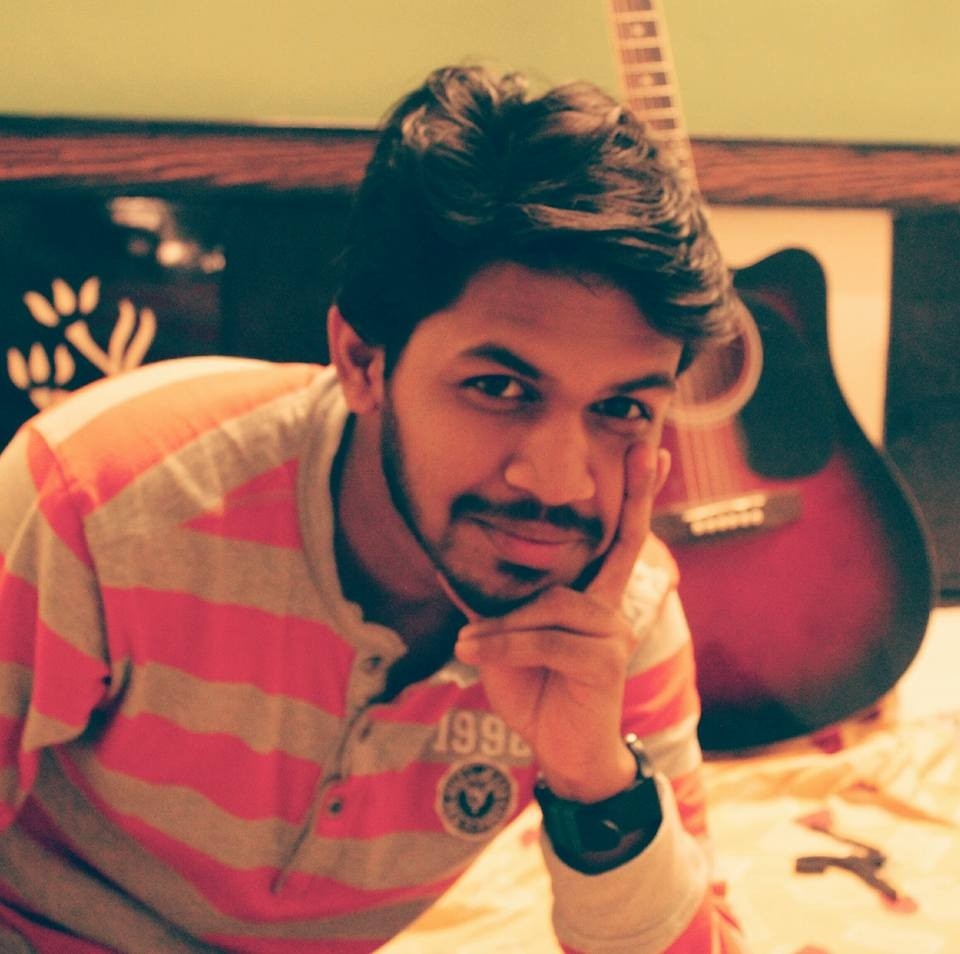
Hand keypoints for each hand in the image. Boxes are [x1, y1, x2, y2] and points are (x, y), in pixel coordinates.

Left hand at [447, 442, 669, 802]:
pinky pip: (545, 639)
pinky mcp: (604, 662)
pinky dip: (505, 645)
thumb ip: (489, 604)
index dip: (635, 497)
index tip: (652, 451)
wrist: (559, 752)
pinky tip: (474, 653)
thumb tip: (447, 567)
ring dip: (504, 626)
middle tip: (648, 447)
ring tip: (467, 643)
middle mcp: (611, 609)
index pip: (618, 539)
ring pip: (552, 605)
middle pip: (618, 546)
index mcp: (593, 599)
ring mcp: (613, 634)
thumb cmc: (536, 693)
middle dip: (636, 495)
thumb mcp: (504, 643)